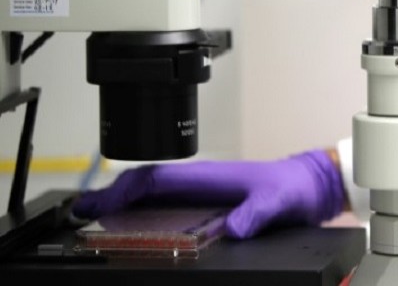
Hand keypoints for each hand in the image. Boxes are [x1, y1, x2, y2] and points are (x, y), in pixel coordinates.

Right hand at [72, 150, 345, 238]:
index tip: (102, 204)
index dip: (127, 189)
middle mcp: (201, 181)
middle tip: (80, 211)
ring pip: (153, 193)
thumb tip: (236, 228)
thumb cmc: (292, 186)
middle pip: (146, 184)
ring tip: (93, 218)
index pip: (158, 177)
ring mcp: (202, 192)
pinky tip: (132, 225)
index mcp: (209, 175)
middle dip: (112, 195)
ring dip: (123, 203)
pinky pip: (167, 204)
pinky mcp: (208, 203)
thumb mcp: (277, 200)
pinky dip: (142, 211)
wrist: (309, 185)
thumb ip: (257, 212)